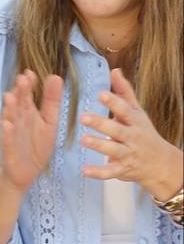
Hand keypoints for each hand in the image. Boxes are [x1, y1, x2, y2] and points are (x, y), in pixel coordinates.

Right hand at [0, 71, 62, 192]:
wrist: (26, 172)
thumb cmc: (37, 145)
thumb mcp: (49, 121)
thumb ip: (51, 100)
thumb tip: (55, 76)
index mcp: (28, 113)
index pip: (27, 95)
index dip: (29, 85)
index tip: (30, 73)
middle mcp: (17, 121)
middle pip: (18, 104)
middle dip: (19, 92)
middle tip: (22, 79)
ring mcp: (12, 135)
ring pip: (9, 119)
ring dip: (9, 109)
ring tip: (10, 97)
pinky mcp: (9, 150)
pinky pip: (6, 141)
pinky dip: (6, 134)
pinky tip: (7, 125)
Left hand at [81, 68, 183, 200]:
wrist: (160, 163)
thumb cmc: (143, 133)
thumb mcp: (136, 112)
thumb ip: (124, 93)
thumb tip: (115, 71)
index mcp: (134, 121)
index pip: (125, 110)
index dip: (114, 102)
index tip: (101, 94)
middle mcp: (132, 137)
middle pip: (117, 129)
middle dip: (101, 123)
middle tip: (83, 117)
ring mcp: (128, 153)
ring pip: (113, 149)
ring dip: (98, 144)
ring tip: (83, 139)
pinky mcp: (123, 169)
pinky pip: (110, 172)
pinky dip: (98, 172)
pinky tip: (84, 170)